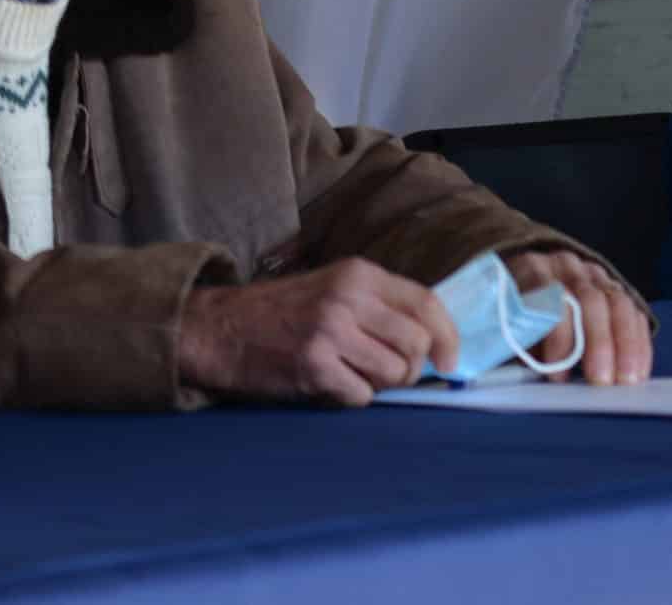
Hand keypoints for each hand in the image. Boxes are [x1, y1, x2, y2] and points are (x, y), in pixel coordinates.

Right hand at [177, 258, 458, 405]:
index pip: (427, 302)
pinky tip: (332, 384)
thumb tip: (433, 340)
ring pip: (393, 372)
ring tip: (357, 375)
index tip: (452, 361)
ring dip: (383, 384)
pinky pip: (360, 395)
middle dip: (414, 368)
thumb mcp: (335, 288)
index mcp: (360, 274)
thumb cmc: (284, 311)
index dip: (448, 336)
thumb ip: (380, 305)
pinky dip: (353, 397)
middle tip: (394, 374)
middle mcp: (349, 299)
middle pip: (416, 342)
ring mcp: (330, 332)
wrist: (220, 329)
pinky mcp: (312, 366)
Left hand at [504, 250, 651, 385]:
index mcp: (533, 268)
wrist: (522, 284)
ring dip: (625, 345)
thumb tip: (542, 375)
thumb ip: (519, 343)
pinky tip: (639, 370)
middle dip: (599, 343)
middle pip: (591, 300)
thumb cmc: (508, 315)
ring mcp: (596, 275)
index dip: (558, 335)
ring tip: (626, 380)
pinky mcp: (615, 290)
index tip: (558, 372)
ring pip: (619, 305)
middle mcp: (568, 267)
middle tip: (601, 380)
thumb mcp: (503, 325)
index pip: (552, 296)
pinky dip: (638, 343)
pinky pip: (634, 313)